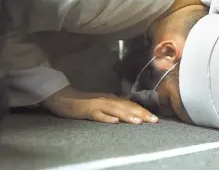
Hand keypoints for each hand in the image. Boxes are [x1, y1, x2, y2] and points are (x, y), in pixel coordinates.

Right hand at [41, 86, 157, 123]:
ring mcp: (96, 104)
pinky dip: (106, 118)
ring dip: (127, 115)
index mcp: (112, 99)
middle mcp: (107, 100)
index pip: (131, 105)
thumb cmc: (84, 102)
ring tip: (139, 122)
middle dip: (141, 113)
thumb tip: (131, 113)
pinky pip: (97, 115)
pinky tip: (114, 121)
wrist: (62, 96)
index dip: (143, 111)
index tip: (155, 119)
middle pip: (126, 106)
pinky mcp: (86, 110)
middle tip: (154, 120)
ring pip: (115, 110)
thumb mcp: (103, 104)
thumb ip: (115, 108)